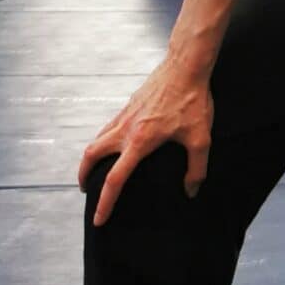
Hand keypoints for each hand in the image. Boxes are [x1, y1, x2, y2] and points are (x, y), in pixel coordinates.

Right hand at [77, 57, 214, 225]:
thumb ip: (196, 168)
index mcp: (140, 142)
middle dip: (84, 175)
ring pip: (98, 138)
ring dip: (91, 156)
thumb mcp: (200, 138)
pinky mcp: (130, 104)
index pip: (115, 179)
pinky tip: (116, 143)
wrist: (186, 64)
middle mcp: (126, 129)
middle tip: (86, 189)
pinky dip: (104, 139)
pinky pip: (109, 126)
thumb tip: (191, 191)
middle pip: (91, 155)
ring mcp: (125, 114)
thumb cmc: (193, 100)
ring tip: (96, 169)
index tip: (98, 219)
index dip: (105, 202)